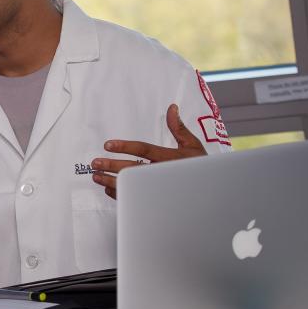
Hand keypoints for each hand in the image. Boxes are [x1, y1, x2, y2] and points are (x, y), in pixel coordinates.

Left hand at [91, 104, 205, 198]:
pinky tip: (108, 188)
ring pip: (130, 186)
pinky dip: (119, 194)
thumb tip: (171, 108)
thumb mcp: (193, 145)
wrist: (211, 192)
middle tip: (95, 162)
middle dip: (111, 165)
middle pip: (132, 169)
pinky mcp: (154, 200)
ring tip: (96, 176)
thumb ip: (179, 128)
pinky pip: (134, 198)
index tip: (108, 145)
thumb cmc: (201, 167)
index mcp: (170, 158)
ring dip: (110, 181)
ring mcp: (157, 189)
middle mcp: (161, 174)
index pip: (143, 150)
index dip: (124, 147)